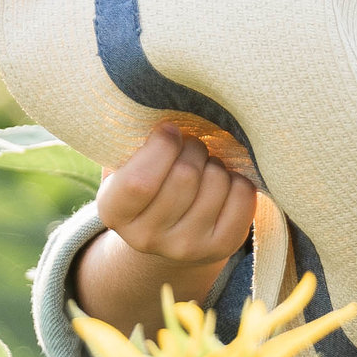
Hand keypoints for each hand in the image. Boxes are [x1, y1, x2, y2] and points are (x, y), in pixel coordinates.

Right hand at [71, 125, 255, 333]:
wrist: (167, 232)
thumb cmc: (147, 180)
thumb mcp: (125, 162)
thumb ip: (133, 140)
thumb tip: (161, 108)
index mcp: (114, 213)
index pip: (140, 181)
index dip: (162, 146)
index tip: (170, 129)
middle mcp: (147, 238)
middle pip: (185, 175)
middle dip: (193, 147)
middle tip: (191, 145)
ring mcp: (185, 247)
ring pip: (216, 182)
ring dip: (216, 163)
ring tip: (205, 166)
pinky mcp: (220, 248)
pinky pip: (242, 197)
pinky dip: (238, 180)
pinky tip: (224, 182)